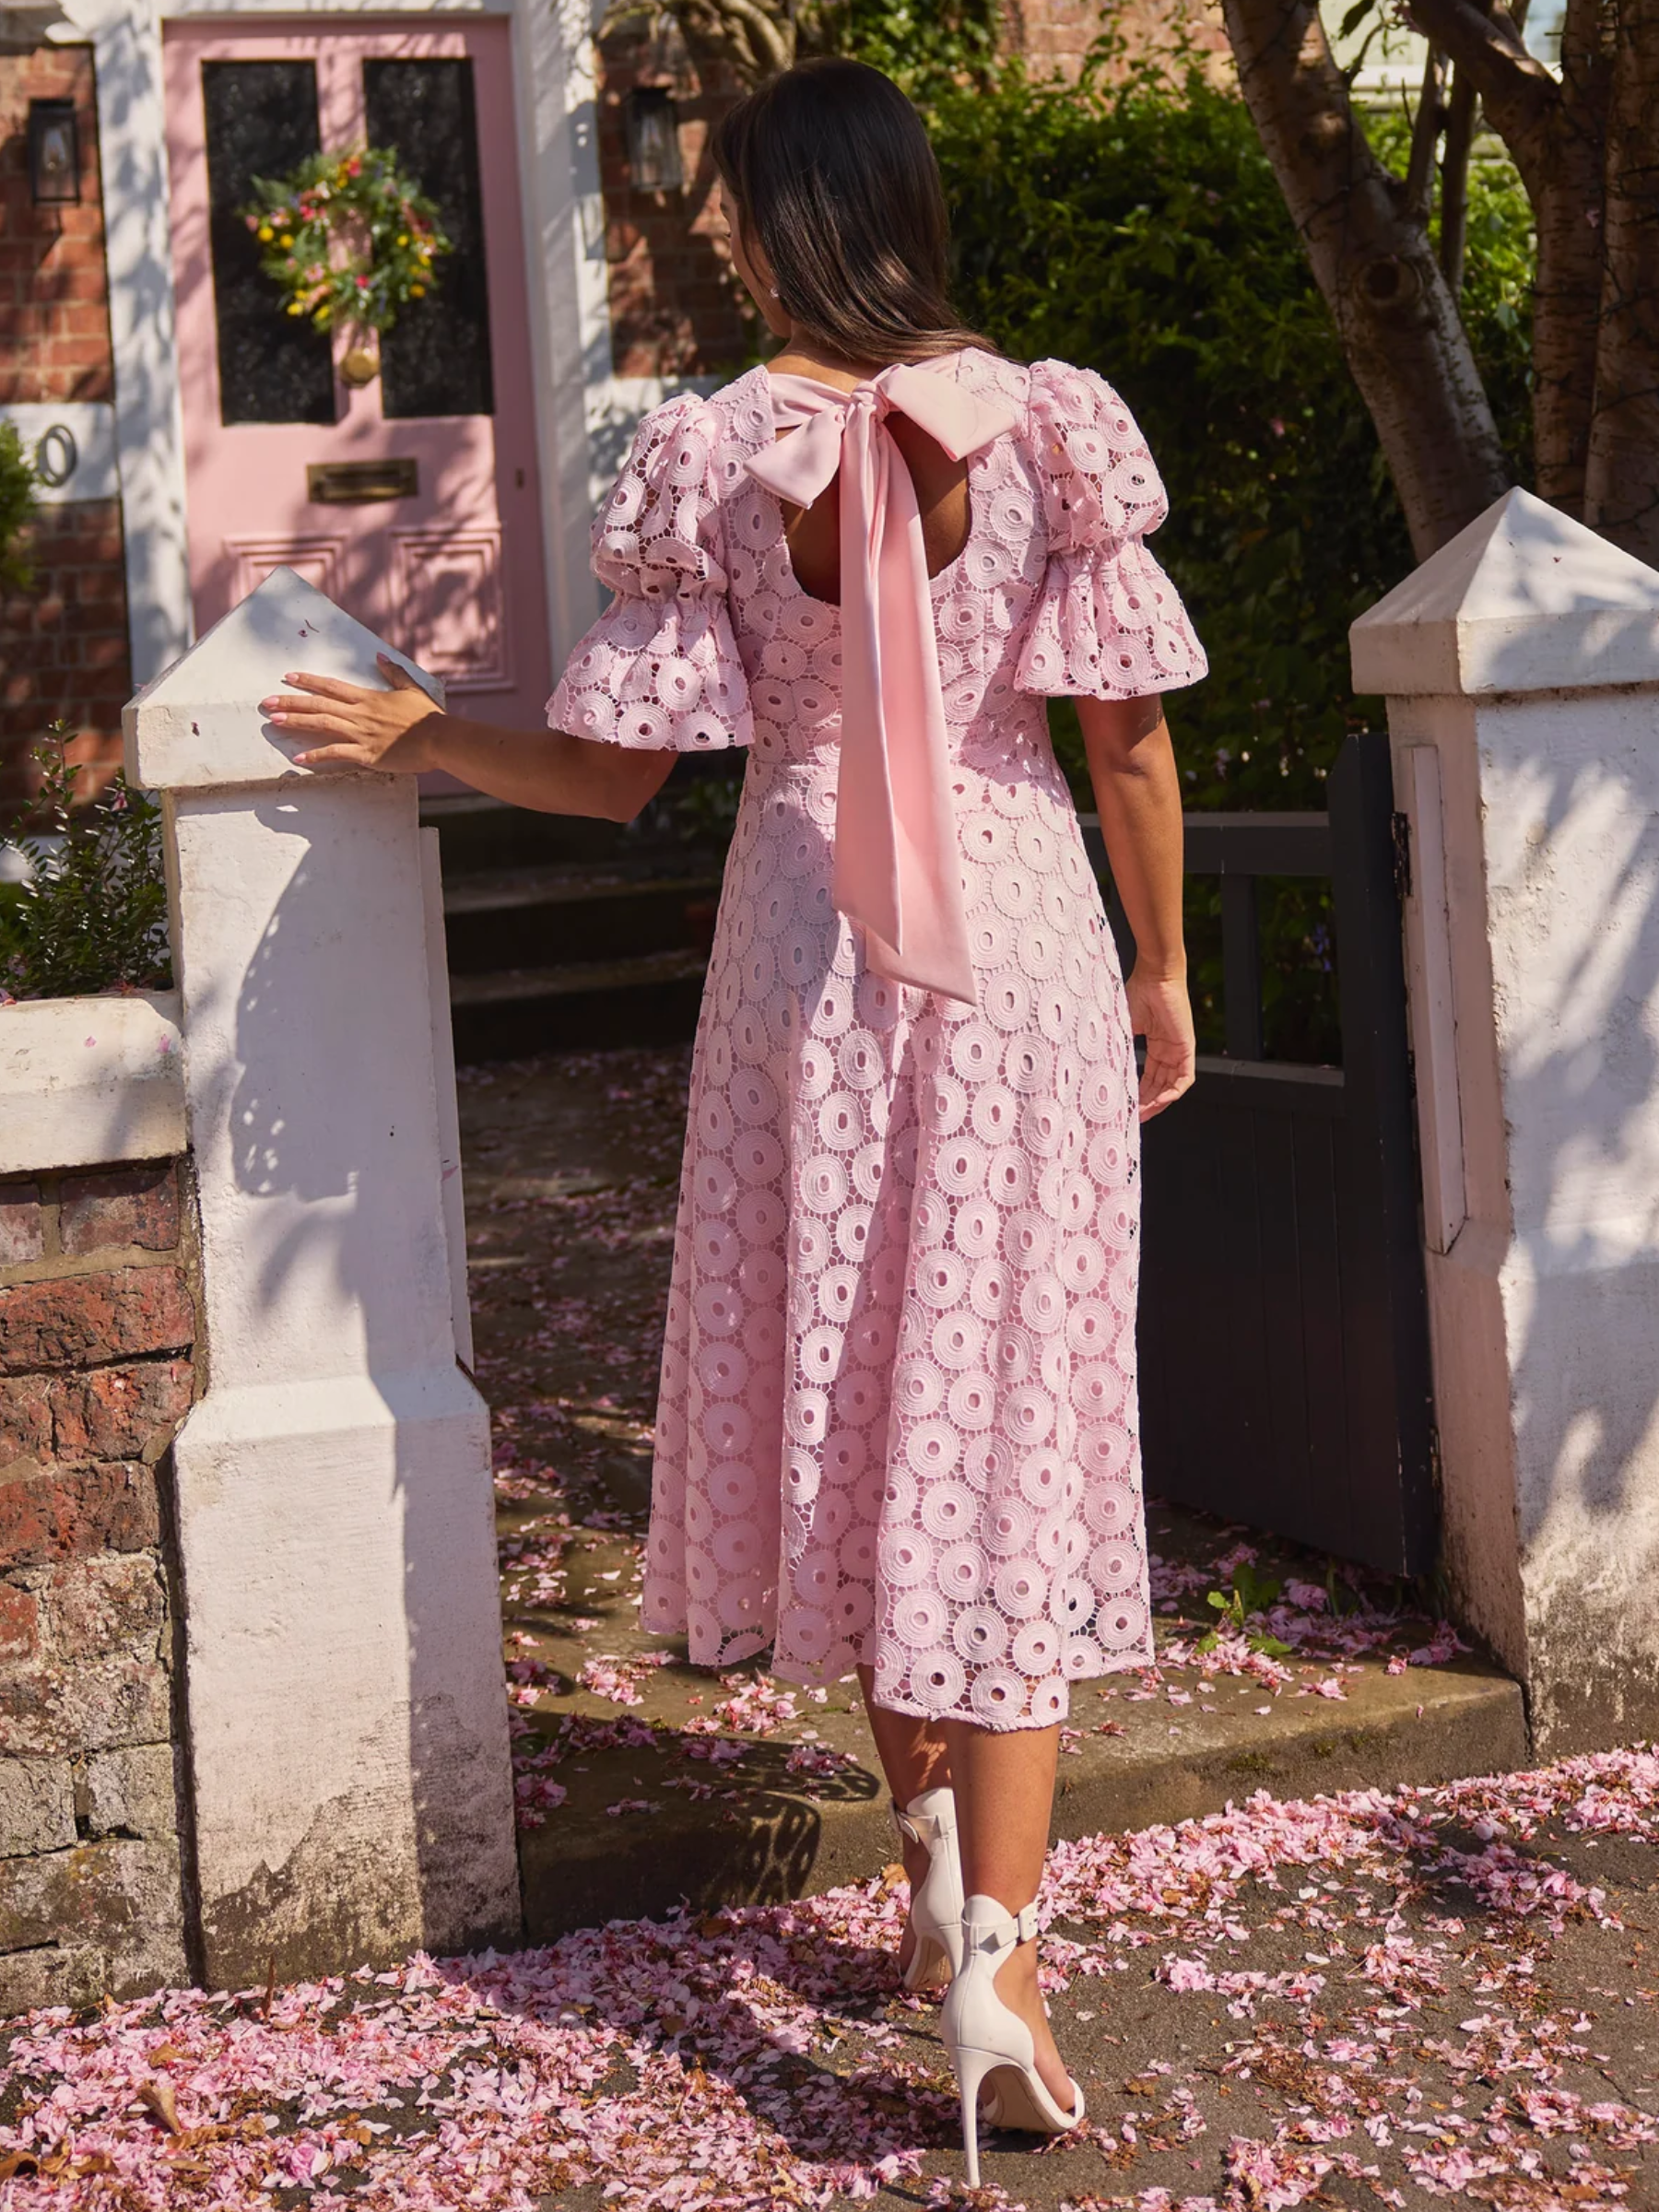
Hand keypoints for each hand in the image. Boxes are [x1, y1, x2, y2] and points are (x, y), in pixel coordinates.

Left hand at [260, 655, 444, 773]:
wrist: (439, 739)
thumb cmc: (427, 717)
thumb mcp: (411, 689)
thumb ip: (394, 673)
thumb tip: (379, 657)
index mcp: (368, 698)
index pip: (331, 686)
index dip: (308, 681)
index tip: (288, 677)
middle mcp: (359, 713)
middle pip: (319, 703)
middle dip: (291, 701)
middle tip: (267, 701)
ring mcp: (361, 733)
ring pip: (321, 724)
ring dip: (296, 722)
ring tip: (274, 721)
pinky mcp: (366, 754)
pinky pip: (336, 753)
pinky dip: (316, 756)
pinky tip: (299, 759)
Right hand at [1125, 965, 1194, 1121]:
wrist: (1154, 975)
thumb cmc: (1138, 992)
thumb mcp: (1123, 1026)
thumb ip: (1117, 1047)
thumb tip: (1100, 1068)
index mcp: (1155, 1044)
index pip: (1148, 1077)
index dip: (1138, 1094)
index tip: (1126, 1107)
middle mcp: (1168, 1050)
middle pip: (1159, 1085)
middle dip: (1147, 1104)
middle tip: (1132, 1117)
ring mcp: (1178, 1050)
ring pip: (1171, 1086)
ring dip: (1159, 1102)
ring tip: (1143, 1115)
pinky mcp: (1186, 1048)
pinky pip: (1184, 1078)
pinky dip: (1173, 1093)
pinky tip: (1160, 1102)